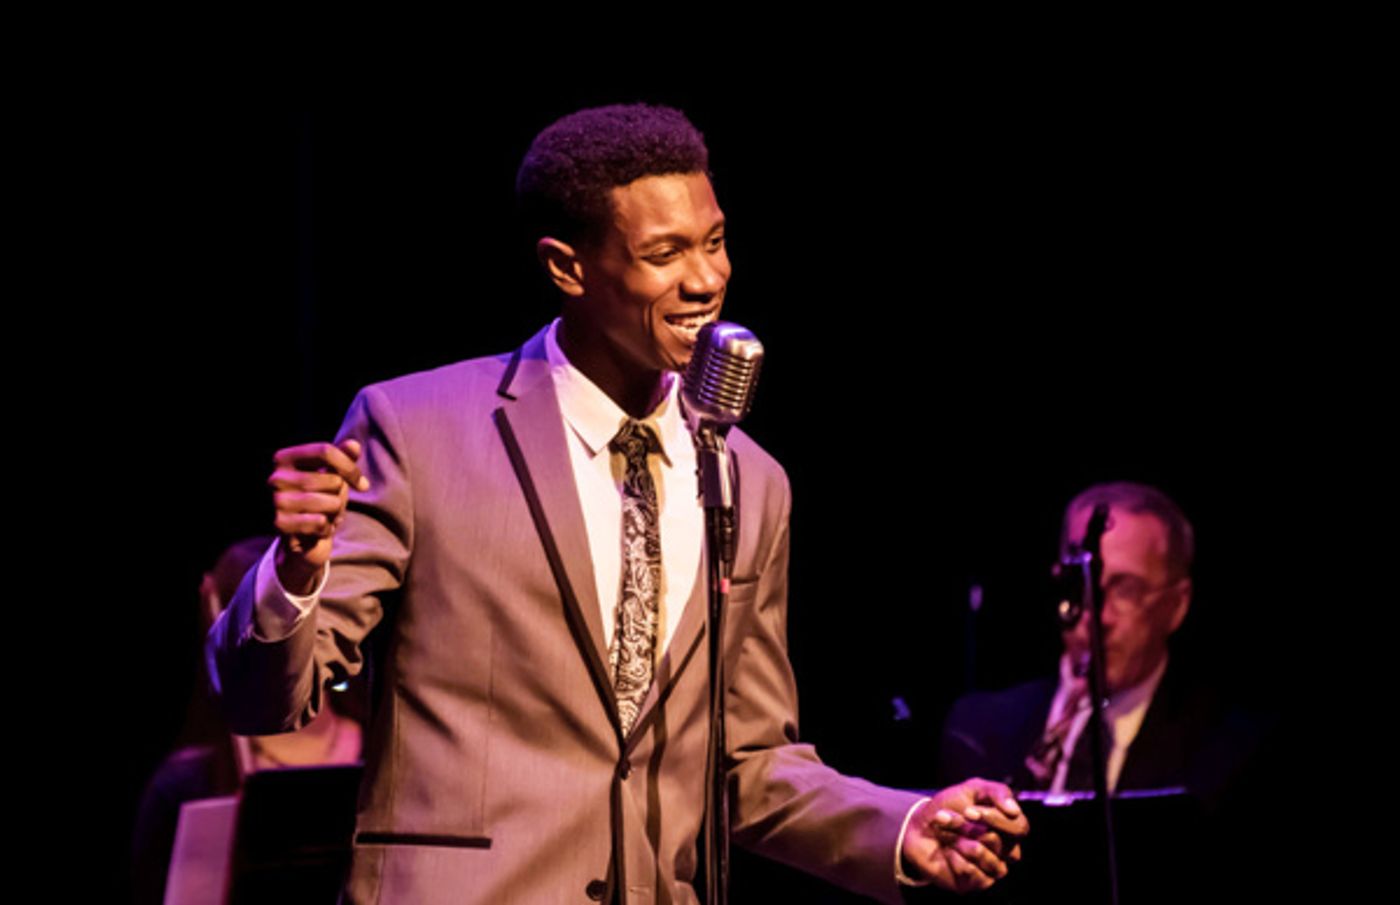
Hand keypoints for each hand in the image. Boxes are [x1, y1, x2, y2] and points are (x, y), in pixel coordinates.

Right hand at [268, 439, 368, 593]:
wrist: (299, 537)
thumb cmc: (317, 499)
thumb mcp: (330, 475)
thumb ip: (342, 457)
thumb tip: (353, 446)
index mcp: (285, 458)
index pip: (325, 451)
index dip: (350, 467)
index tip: (362, 485)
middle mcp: (276, 477)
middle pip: (333, 480)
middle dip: (341, 495)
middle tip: (331, 504)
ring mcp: (276, 501)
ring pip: (331, 502)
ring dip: (336, 513)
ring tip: (325, 516)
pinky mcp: (280, 524)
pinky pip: (321, 522)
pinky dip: (327, 528)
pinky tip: (318, 529)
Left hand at [901, 778, 1028, 892]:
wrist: (918, 828)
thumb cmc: (949, 807)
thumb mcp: (971, 789)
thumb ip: (997, 792)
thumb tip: (1014, 811)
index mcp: (1009, 829)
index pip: (1019, 827)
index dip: (995, 819)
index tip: (967, 810)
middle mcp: (1005, 850)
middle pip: (998, 841)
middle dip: (967, 827)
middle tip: (944, 817)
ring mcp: (992, 869)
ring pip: (982, 854)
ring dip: (956, 839)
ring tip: (943, 834)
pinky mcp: (977, 883)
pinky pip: (970, 870)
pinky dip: (953, 857)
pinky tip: (947, 853)